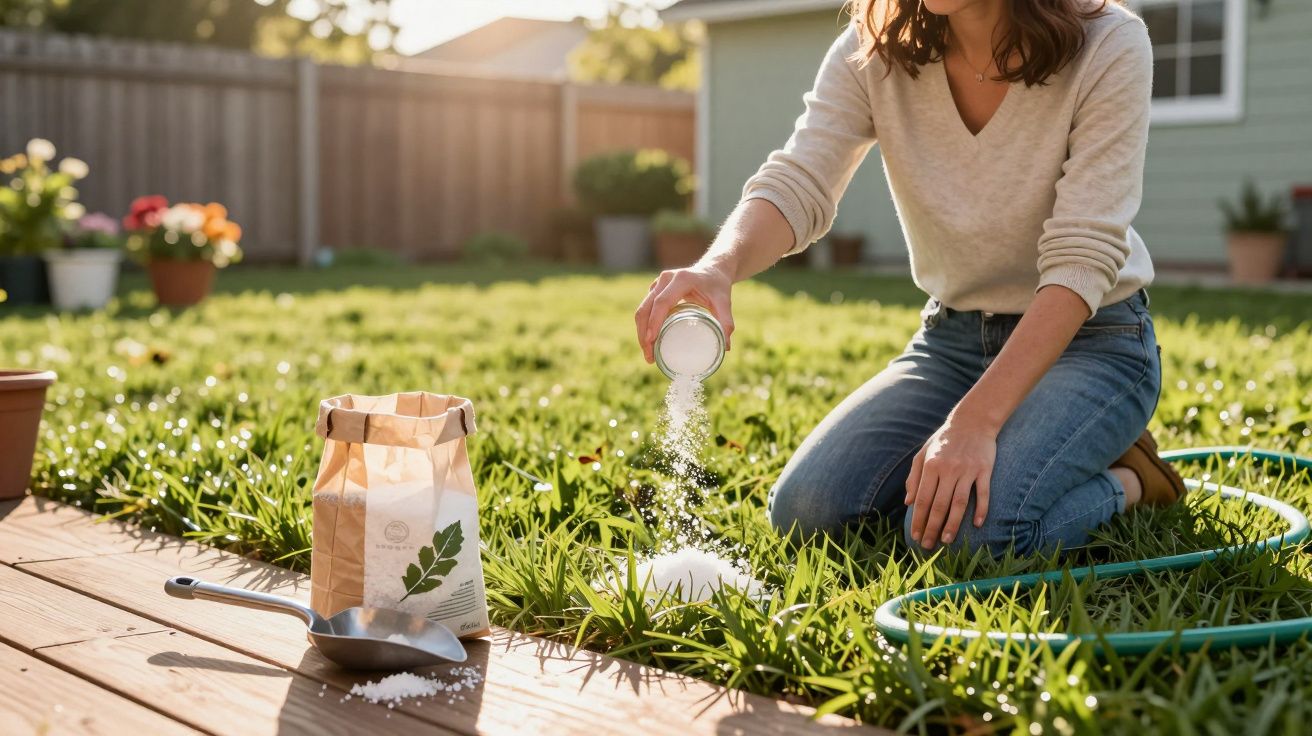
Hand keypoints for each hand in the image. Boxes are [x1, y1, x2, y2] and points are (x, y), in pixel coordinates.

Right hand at [634, 263, 734, 363]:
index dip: (654, 322)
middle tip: (650, 356)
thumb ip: (726, 322)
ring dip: (641, 332)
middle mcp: (666, 279)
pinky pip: (646, 308)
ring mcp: (659, 283)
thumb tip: (725, 348)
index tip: (651, 341)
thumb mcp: (724, 302)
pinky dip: (645, 326)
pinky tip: (649, 342)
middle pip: (646, 307)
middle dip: (644, 333)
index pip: (662, 302)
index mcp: (681, 279)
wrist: (713, 269)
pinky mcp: (656, 289)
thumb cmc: (718, 285)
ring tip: (649, 354)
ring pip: (642, 309)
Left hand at [905, 414, 996, 549]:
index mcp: (930, 466)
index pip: (923, 499)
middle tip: (928, 545)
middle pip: (939, 505)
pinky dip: (981, 509)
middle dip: (933, 528)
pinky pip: (983, 493)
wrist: (973, 421)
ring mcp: (967, 470)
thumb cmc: (944, 440)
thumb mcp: (923, 454)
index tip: (916, 536)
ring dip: (953, 524)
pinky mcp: (985, 469)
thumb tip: (908, 503)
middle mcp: (948, 469)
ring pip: (959, 503)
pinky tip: (977, 524)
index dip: (919, 520)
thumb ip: (913, 477)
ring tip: (947, 541)